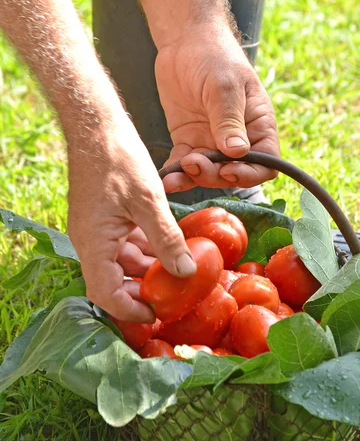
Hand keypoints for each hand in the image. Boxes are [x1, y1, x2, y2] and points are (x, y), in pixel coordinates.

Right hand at [67, 115, 196, 321]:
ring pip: (121, 262)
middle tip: (174, 296)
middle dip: (142, 291)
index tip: (157, 315)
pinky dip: (145, 249)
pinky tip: (169, 246)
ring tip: (178, 272)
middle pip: (114, 281)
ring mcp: (97, 230)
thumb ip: (166, 239)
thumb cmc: (117, 159)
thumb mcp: (148, 200)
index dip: (131, 309)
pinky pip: (124, 243)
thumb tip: (186, 272)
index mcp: (94, 243)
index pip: (106, 293)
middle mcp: (91, 241)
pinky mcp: (105, 218)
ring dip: (147, 269)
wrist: (97, 126)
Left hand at [155, 20, 278, 192]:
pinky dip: (176, 174)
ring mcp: (212, 142)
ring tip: (176, 173)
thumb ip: (229, 120)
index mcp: (258, 125)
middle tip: (195, 163)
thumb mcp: (224, 87)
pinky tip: (166, 178)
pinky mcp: (188, 140)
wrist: (184, 41)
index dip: (250, 174)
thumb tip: (238, 153)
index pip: (265, 162)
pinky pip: (184, 165)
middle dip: (215, 175)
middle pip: (233, 172)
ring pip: (207, 173)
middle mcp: (238, 139)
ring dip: (193, 178)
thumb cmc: (215, 57)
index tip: (228, 170)